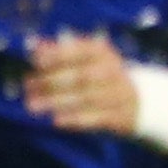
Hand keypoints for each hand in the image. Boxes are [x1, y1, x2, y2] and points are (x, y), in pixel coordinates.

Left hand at [20, 31, 144, 135]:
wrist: (139, 101)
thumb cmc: (100, 75)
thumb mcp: (85, 59)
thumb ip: (60, 52)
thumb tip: (34, 46)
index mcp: (103, 52)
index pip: (80, 51)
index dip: (57, 55)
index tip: (35, 61)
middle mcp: (112, 71)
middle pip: (80, 76)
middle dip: (51, 81)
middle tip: (28, 86)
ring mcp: (118, 93)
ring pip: (85, 98)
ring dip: (57, 102)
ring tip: (33, 106)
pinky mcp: (119, 116)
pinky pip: (95, 118)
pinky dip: (75, 119)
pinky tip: (56, 120)